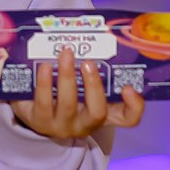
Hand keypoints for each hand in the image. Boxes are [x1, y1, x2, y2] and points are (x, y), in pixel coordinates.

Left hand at [10, 50, 144, 140]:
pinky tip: (45, 66)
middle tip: (88, 62)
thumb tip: (99, 44)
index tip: (128, 87)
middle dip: (94, 86)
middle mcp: (85, 124)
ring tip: (65, 55)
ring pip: (67, 105)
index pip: (128, 119)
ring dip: (67, 77)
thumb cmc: (67, 95)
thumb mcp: (84, 88)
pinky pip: (43, 103)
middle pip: (97, 113)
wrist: (36, 111)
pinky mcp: (38, 121)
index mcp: (103, 115)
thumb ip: (97, 72)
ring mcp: (61, 125)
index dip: (133, 106)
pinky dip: (45, 83)